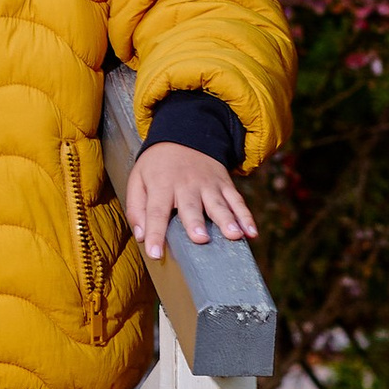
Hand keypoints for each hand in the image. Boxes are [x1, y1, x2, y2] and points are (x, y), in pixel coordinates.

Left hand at [125, 141, 254, 258]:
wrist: (184, 135)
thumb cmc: (158, 165)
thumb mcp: (138, 179)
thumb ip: (136, 207)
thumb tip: (141, 235)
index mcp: (161, 185)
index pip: (156, 212)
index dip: (155, 233)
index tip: (155, 253)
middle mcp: (186, 185)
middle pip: (191, 206)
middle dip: (196, 223)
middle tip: (201, 238)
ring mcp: (208, 184)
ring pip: (218, 204)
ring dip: (227, 219)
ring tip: (234, 235)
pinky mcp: (224, 184)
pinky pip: (237, 200)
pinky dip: (246, 216)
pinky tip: (252, 232)